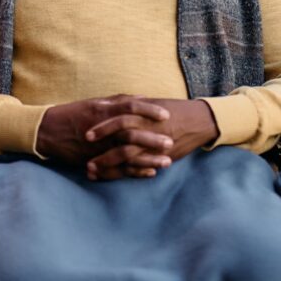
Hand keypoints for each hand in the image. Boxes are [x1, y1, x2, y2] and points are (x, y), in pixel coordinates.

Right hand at [36, 95, 173, 173]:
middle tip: (170, 142)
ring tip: (166, 162)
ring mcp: (97, 148)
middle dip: (152, 139)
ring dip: (147, 160)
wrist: (48, 132)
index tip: (166, 115)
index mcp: (102, 111)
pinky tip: (149, 173)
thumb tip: (144, 97)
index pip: (130, 108)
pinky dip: (134, 172)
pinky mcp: (94, 162)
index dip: (148, 110)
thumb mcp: (96, 102)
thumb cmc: (74, 114)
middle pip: (130, 134)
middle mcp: (101, 129)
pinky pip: (116, 170)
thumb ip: (119, 101)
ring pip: (126, 155)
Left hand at [85, 98, 218, 180]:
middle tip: (82, 153)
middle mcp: (145, 124)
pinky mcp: (159, 155)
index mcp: (141, 110)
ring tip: (89, 170)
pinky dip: (125, 173)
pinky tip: (112, 177)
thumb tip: (113, 104)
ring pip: (125, 153)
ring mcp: (152, 141)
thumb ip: (133, 104)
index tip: (84, 133)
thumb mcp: (151, 103)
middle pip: (117, 133)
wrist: (198, 120)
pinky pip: (139, 166)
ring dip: (106, 163)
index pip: (116, 115)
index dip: (100, 125)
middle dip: (99, 144)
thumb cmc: (173, 110)